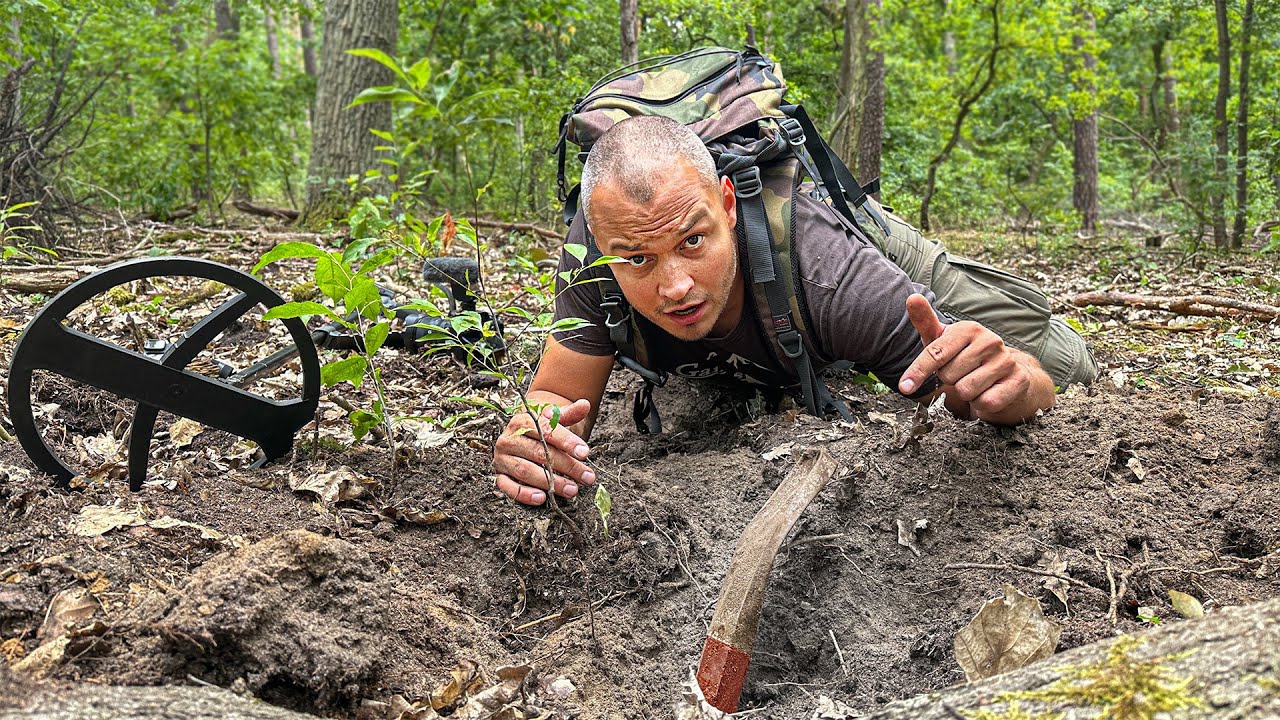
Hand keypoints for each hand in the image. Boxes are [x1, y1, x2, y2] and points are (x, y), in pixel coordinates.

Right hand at [493, 398, 595, 505]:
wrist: (523, 437)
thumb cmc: (543, 430)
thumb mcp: (555, 420)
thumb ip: (570, 414)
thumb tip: (585, 404)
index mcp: (522, 422)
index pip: (546, 431)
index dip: (567, 442)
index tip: (585, 452)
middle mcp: (509, 439)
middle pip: (539, 453)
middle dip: (566, 467)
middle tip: (587, 477)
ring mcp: (502, 458)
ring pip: (526, 471)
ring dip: (550, 483)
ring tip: (572, 490)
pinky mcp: (500, 475)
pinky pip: (508, 487)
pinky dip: (523, 494)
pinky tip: (542, 498)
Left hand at [898, 294, 1036, 420]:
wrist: (1007, 374)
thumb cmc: (966, 356)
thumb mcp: (943, 340)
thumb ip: (925, 322)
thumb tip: (912, 297)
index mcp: (968, 329)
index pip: (935, 353)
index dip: (917, 372)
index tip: (904, 387)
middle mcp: (990, 341)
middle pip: (948, 376)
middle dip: (949, 380)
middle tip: (960, 374)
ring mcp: (1006, 361)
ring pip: (966, 391)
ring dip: (966, 394)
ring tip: (974, 383)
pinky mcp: (1018, 381)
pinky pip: (985, 403)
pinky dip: (981, 404)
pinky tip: (988, 392)